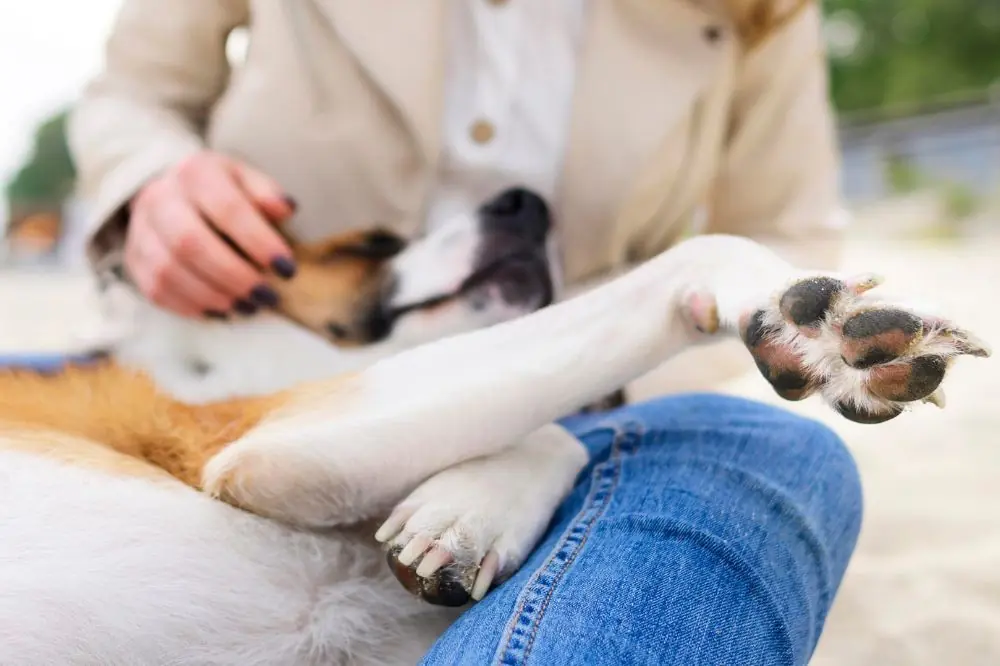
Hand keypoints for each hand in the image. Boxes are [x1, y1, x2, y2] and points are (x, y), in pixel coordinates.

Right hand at [124, 151, 297, 317]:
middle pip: (190, 243)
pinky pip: (157, 290)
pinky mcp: (134, 260)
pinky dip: (192, 306)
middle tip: (267, 296)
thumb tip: (286, 210)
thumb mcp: (247, 180)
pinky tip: (221, 310)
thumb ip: (267, 193)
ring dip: (214, 296)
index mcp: (196, 173)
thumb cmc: (221, 190)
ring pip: (170, 271)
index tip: (287, 268)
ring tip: (248, 306)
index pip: (227, 207)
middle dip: (234, 276)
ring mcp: (142, 230)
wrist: (171, 192)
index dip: (259, 241)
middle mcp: (161, 198)